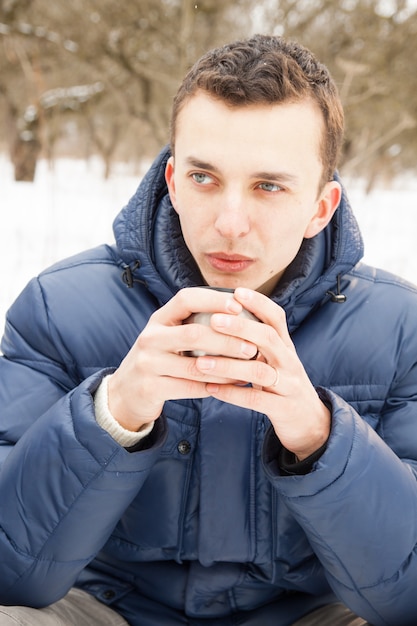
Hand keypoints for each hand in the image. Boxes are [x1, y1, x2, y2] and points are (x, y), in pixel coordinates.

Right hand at [107, 288, 257, 431]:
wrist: (125, 393)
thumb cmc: (158, 360)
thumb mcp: (167, 337)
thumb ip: (193, 325)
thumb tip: (239, 314)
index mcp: (158, 319)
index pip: (186, 299)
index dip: (213, 300)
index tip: (238, 306)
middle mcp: (150, 337)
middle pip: (194, 333)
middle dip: (228, 340)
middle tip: (252, 347)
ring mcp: (147, 363)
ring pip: (195, 366)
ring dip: (227, 368)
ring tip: (247, 369)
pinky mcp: (150, 388)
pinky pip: (190, 387)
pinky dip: (215, 386)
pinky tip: (232, 385)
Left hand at [196, 287, 330, 459]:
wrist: (310, 423)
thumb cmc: (283, 386)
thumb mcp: (276, 360)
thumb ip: (257, 343)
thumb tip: (225, 317)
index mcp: (286, 347)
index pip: (276, 318)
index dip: (259, 303)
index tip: (237, 292)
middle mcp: (290, 362)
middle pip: (269, 338)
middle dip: (241, 327)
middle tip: (214, 321)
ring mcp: (289, 385)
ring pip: (260, 370)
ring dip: (229, 365)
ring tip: (201, 362)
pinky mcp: (284, 408)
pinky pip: (256, 399)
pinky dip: (232, 394)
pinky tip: (210, 388)